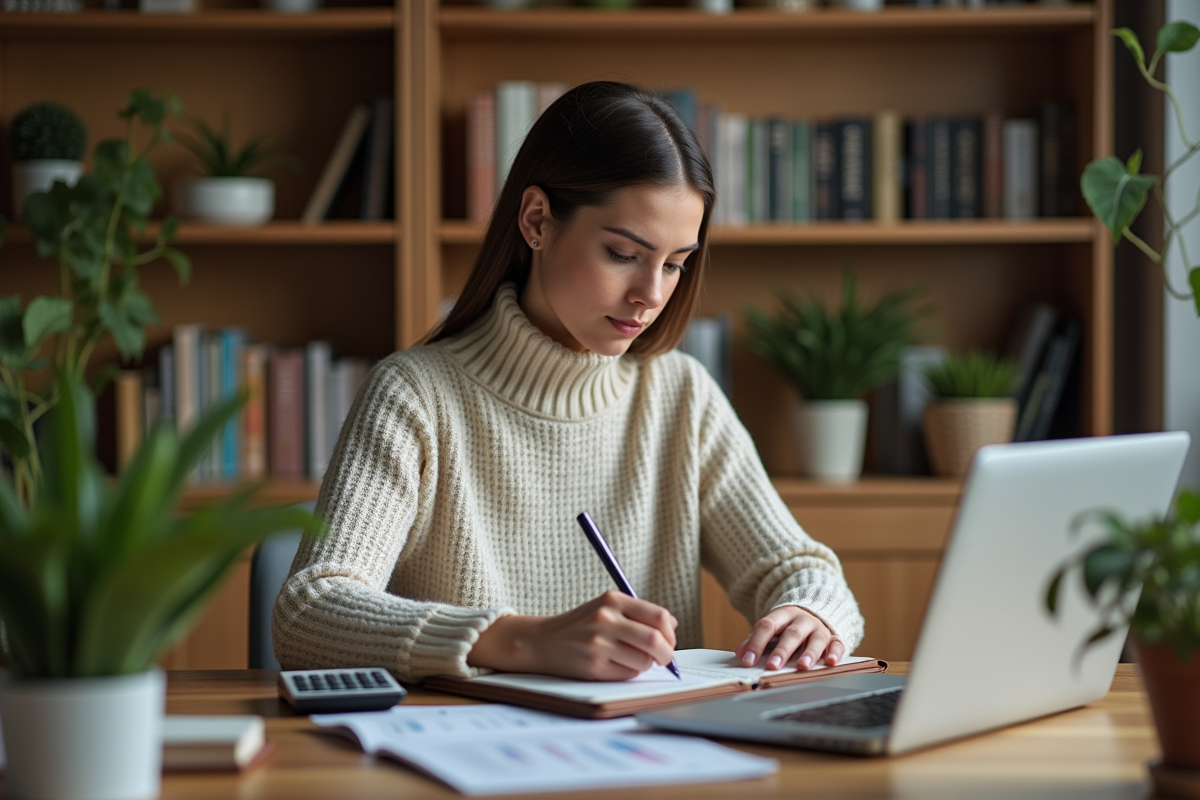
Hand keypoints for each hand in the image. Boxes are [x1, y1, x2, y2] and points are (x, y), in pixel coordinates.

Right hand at [468, 591, 677, 680]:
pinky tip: (616, 665)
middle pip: (655, 640)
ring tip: (632, 659)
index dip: (670, 632)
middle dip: (666, 653)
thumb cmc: (581, 625)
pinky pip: (628, 674)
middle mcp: (605, 620)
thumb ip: (637, 613)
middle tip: (664, 658)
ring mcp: (598, 644)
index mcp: (612, 600)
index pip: (658, 616)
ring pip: (644, 660)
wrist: (542, 641)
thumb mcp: (606, 608)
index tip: (669, 640)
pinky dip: (630, 672)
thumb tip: (672, 626)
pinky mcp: (593, 667)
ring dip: (646, 664)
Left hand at [735, 606, 844, 671]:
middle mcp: (802, 620)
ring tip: (802, 667)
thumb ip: (756, 639)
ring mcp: (820, 628)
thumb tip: (740, 654)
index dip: (756, 643)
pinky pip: (837, 644)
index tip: (747, 660)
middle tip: (772, 666)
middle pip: (792, 633)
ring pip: (816, 639)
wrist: (815, 611)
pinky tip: (830, 662)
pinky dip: (835, 653)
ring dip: (809, 653)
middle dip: (781, 651)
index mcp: (783, 615)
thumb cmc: (788, 626)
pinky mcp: (834, 638)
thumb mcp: (772, 628)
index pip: (767, 626)